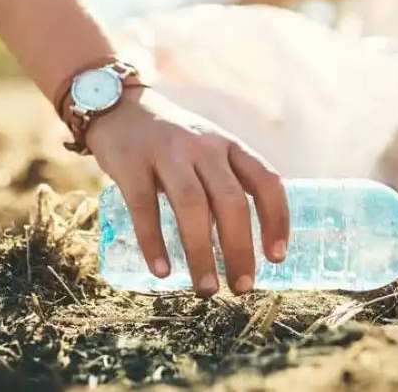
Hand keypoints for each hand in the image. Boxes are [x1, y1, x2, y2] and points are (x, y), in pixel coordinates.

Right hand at [86, 88, 289, 296]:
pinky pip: (144, 207)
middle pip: (230, 200)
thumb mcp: (208, 152)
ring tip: (206, 289)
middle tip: (241, 287)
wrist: (119, 107)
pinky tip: (161, 271)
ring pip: (191, 205)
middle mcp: (203, 146)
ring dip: (200, 252)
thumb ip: (224, 189)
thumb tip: (239, 250)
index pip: (266, 181)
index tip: (277, 257)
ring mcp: (166, 153)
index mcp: (229, 146)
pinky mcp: (130, 163)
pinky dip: (153, 242)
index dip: (277, 219)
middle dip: (239, 248)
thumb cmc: (173, 143)